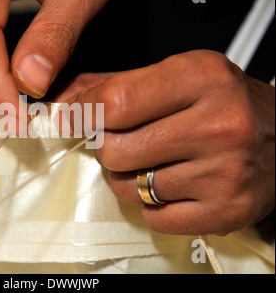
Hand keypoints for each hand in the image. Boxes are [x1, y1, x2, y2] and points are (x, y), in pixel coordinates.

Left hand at [56, 50, 274, 235]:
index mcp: (202, 78)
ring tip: (152, 162)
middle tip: (121, 140)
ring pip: (128, 188)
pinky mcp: (225, 210)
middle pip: (115, 150)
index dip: (83, 112)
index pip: (117, 101)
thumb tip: (66, 101)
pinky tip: (171, 185)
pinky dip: (151, 203)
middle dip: (106, 147)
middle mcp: (218, 125)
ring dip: (127, 177)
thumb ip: (117, 84)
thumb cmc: (226, 105)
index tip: (75, 117)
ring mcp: (224, 172)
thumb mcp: (179, 75)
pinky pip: (152, 217)